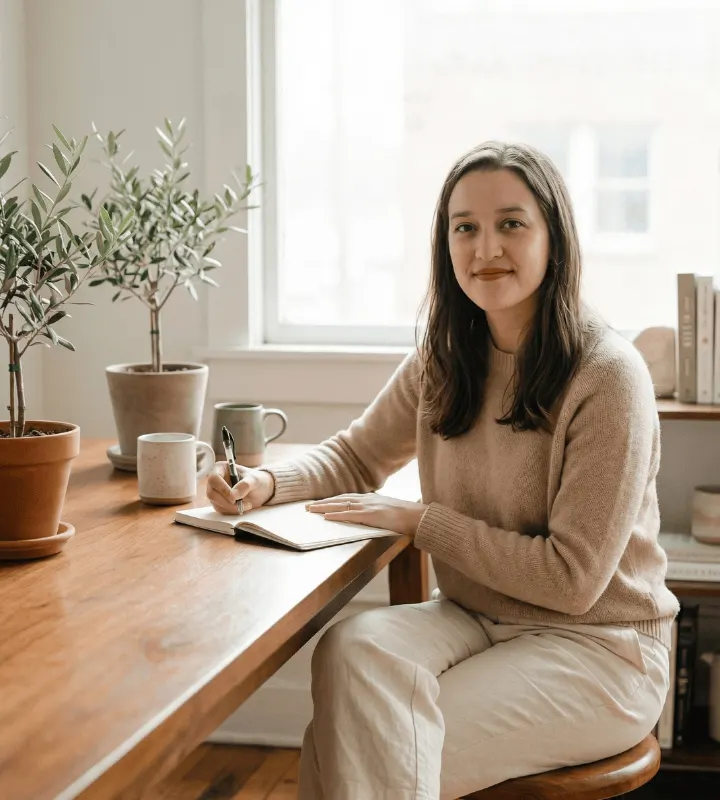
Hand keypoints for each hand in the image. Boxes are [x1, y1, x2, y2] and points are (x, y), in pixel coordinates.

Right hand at [206, 461, 274, 514]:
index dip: (222, 489)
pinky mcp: (219, 503)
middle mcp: (215, 480)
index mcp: (220, 468)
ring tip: (247, 505)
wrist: (260, 489)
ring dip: (232, 508)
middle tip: (241, 505)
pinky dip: (232, 511)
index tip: (234, 498)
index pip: (214, 479)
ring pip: (216, 504)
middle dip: (227, 502)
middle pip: (211, 494)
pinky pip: (221, 510)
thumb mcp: (254, 480)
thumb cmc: (255, 480)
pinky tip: (243, 507)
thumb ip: (245, 485)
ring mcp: (216, 492)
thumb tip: (233, 496)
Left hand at [305, 493, 426, 537]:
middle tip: (307, 506)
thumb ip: (377, 513)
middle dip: (322, 502)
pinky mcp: (371, 515)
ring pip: (340, 505)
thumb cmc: (407, 516)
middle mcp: (367, 499)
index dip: (331, 500)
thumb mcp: (388, 512)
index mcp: (370, 499)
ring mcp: (369, 506)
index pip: (346, 497)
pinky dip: (336, 515)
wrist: (420, 516)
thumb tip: (369, 517)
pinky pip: (350, 514)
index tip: (319, 503)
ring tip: (310, 510)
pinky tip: (326, 517)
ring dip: (324, 507)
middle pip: (339, 499)